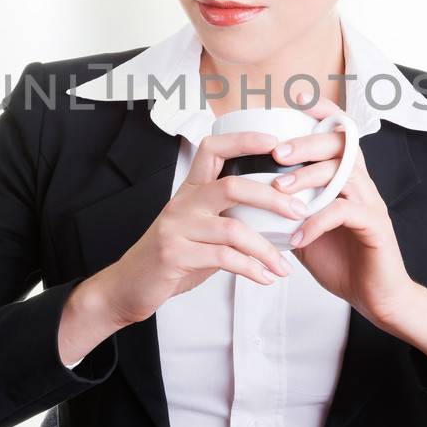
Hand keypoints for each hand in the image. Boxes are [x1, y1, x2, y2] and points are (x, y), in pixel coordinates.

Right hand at [59, 129, 308, 363]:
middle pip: (232, 186)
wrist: (127, 286)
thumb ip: (226, 218)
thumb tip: (273, 215)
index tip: (276, 143)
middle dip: (272, 198)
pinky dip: (250, 269)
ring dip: (265, 249)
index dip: (245, 140)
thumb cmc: (169, 258)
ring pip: (233, 229)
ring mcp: (177, 229)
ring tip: (283, 266)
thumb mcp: (196, 230)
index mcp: (189, 191)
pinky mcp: (174, 255)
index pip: (213, 148)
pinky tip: (264, 278)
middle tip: (299, 212)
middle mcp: (182, 204)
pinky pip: (223, 259)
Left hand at [274, 87, 418, 329]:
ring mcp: (371, 204)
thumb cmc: (343, 260)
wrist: (376, 297)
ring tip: (278, 190)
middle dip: (307, 143)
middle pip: (342, 145)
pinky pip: (344, 213)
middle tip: (277, 151)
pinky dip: (315, 222)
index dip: (322, 113)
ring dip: (307, 179)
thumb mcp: (308, 227)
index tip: (295, 99)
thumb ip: (290, 206)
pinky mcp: (375, 227)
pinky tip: (295, 236)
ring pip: (343, 174)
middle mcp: (363, 184)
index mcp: (347, 178)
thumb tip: (251, 193)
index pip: (340, 133)